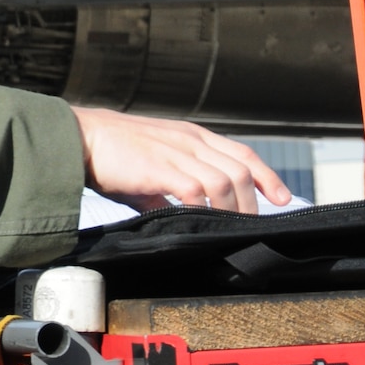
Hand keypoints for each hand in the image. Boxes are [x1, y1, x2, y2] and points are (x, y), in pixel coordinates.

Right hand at [71, 108, 291, 214]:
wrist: (81, 140)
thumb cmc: (113, 156)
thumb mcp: (151, 169)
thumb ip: (170, 191)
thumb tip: (181, 219)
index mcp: (192, 136)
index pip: (242, 153)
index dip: (267, 176)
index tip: (282, 198)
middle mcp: (190, 140)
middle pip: (241, 169)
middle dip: (255, 200)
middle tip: (257, 224)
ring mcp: (176, 152)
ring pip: (225, 180)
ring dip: (235, 207)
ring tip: (236, 228)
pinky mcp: (160, 168)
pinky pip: (196, 190)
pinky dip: (207, 208)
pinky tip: (206, 223)